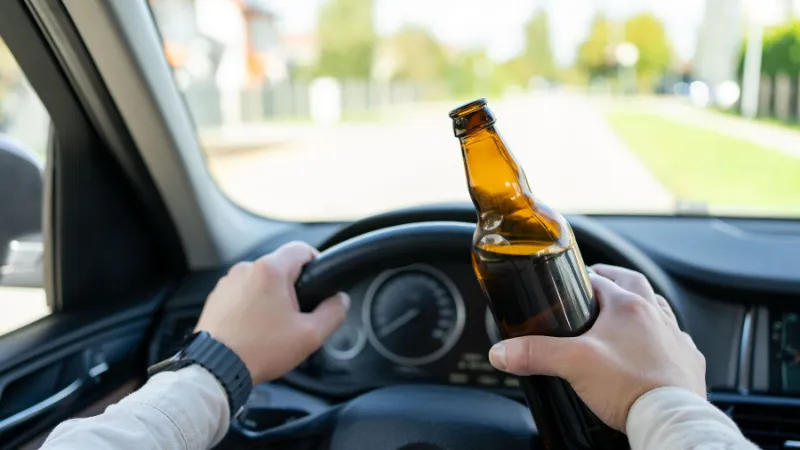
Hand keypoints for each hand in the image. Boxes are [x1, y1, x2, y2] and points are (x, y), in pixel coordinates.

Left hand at [195, 241, 348, 384]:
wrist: (216, 369)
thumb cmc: (259, 351)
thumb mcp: (310, 335)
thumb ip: (333, 313)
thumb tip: (340, 301)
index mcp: (270, 270)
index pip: (301, 249)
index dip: (317, 263)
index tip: (319, 282)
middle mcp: (246, 269)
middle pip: (280, 267)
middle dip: (292, 288)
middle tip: (296, 316)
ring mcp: (227, 283)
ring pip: (260, 281)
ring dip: (270, 297)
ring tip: (272, 327)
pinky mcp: (216, 298)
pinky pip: (242, 294)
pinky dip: (251, 306)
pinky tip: (253, 330)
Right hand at [487, 264, 705, 431]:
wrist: (669, 418)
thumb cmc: (630, 387)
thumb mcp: (572, 364)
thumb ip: (534, 354)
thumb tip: (503, 352)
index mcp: (629, 307)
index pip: (602, 279)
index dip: (584, 278)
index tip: (572, 282)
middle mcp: (656, 317)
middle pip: (634, 284)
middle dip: (615, 281)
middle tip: (599, 285)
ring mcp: (675, 339)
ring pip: (659, 309)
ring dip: (642, 306)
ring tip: (624, 314)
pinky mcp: (688, 363)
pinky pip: (677, 342)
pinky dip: (663, 340)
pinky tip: (652, 350)